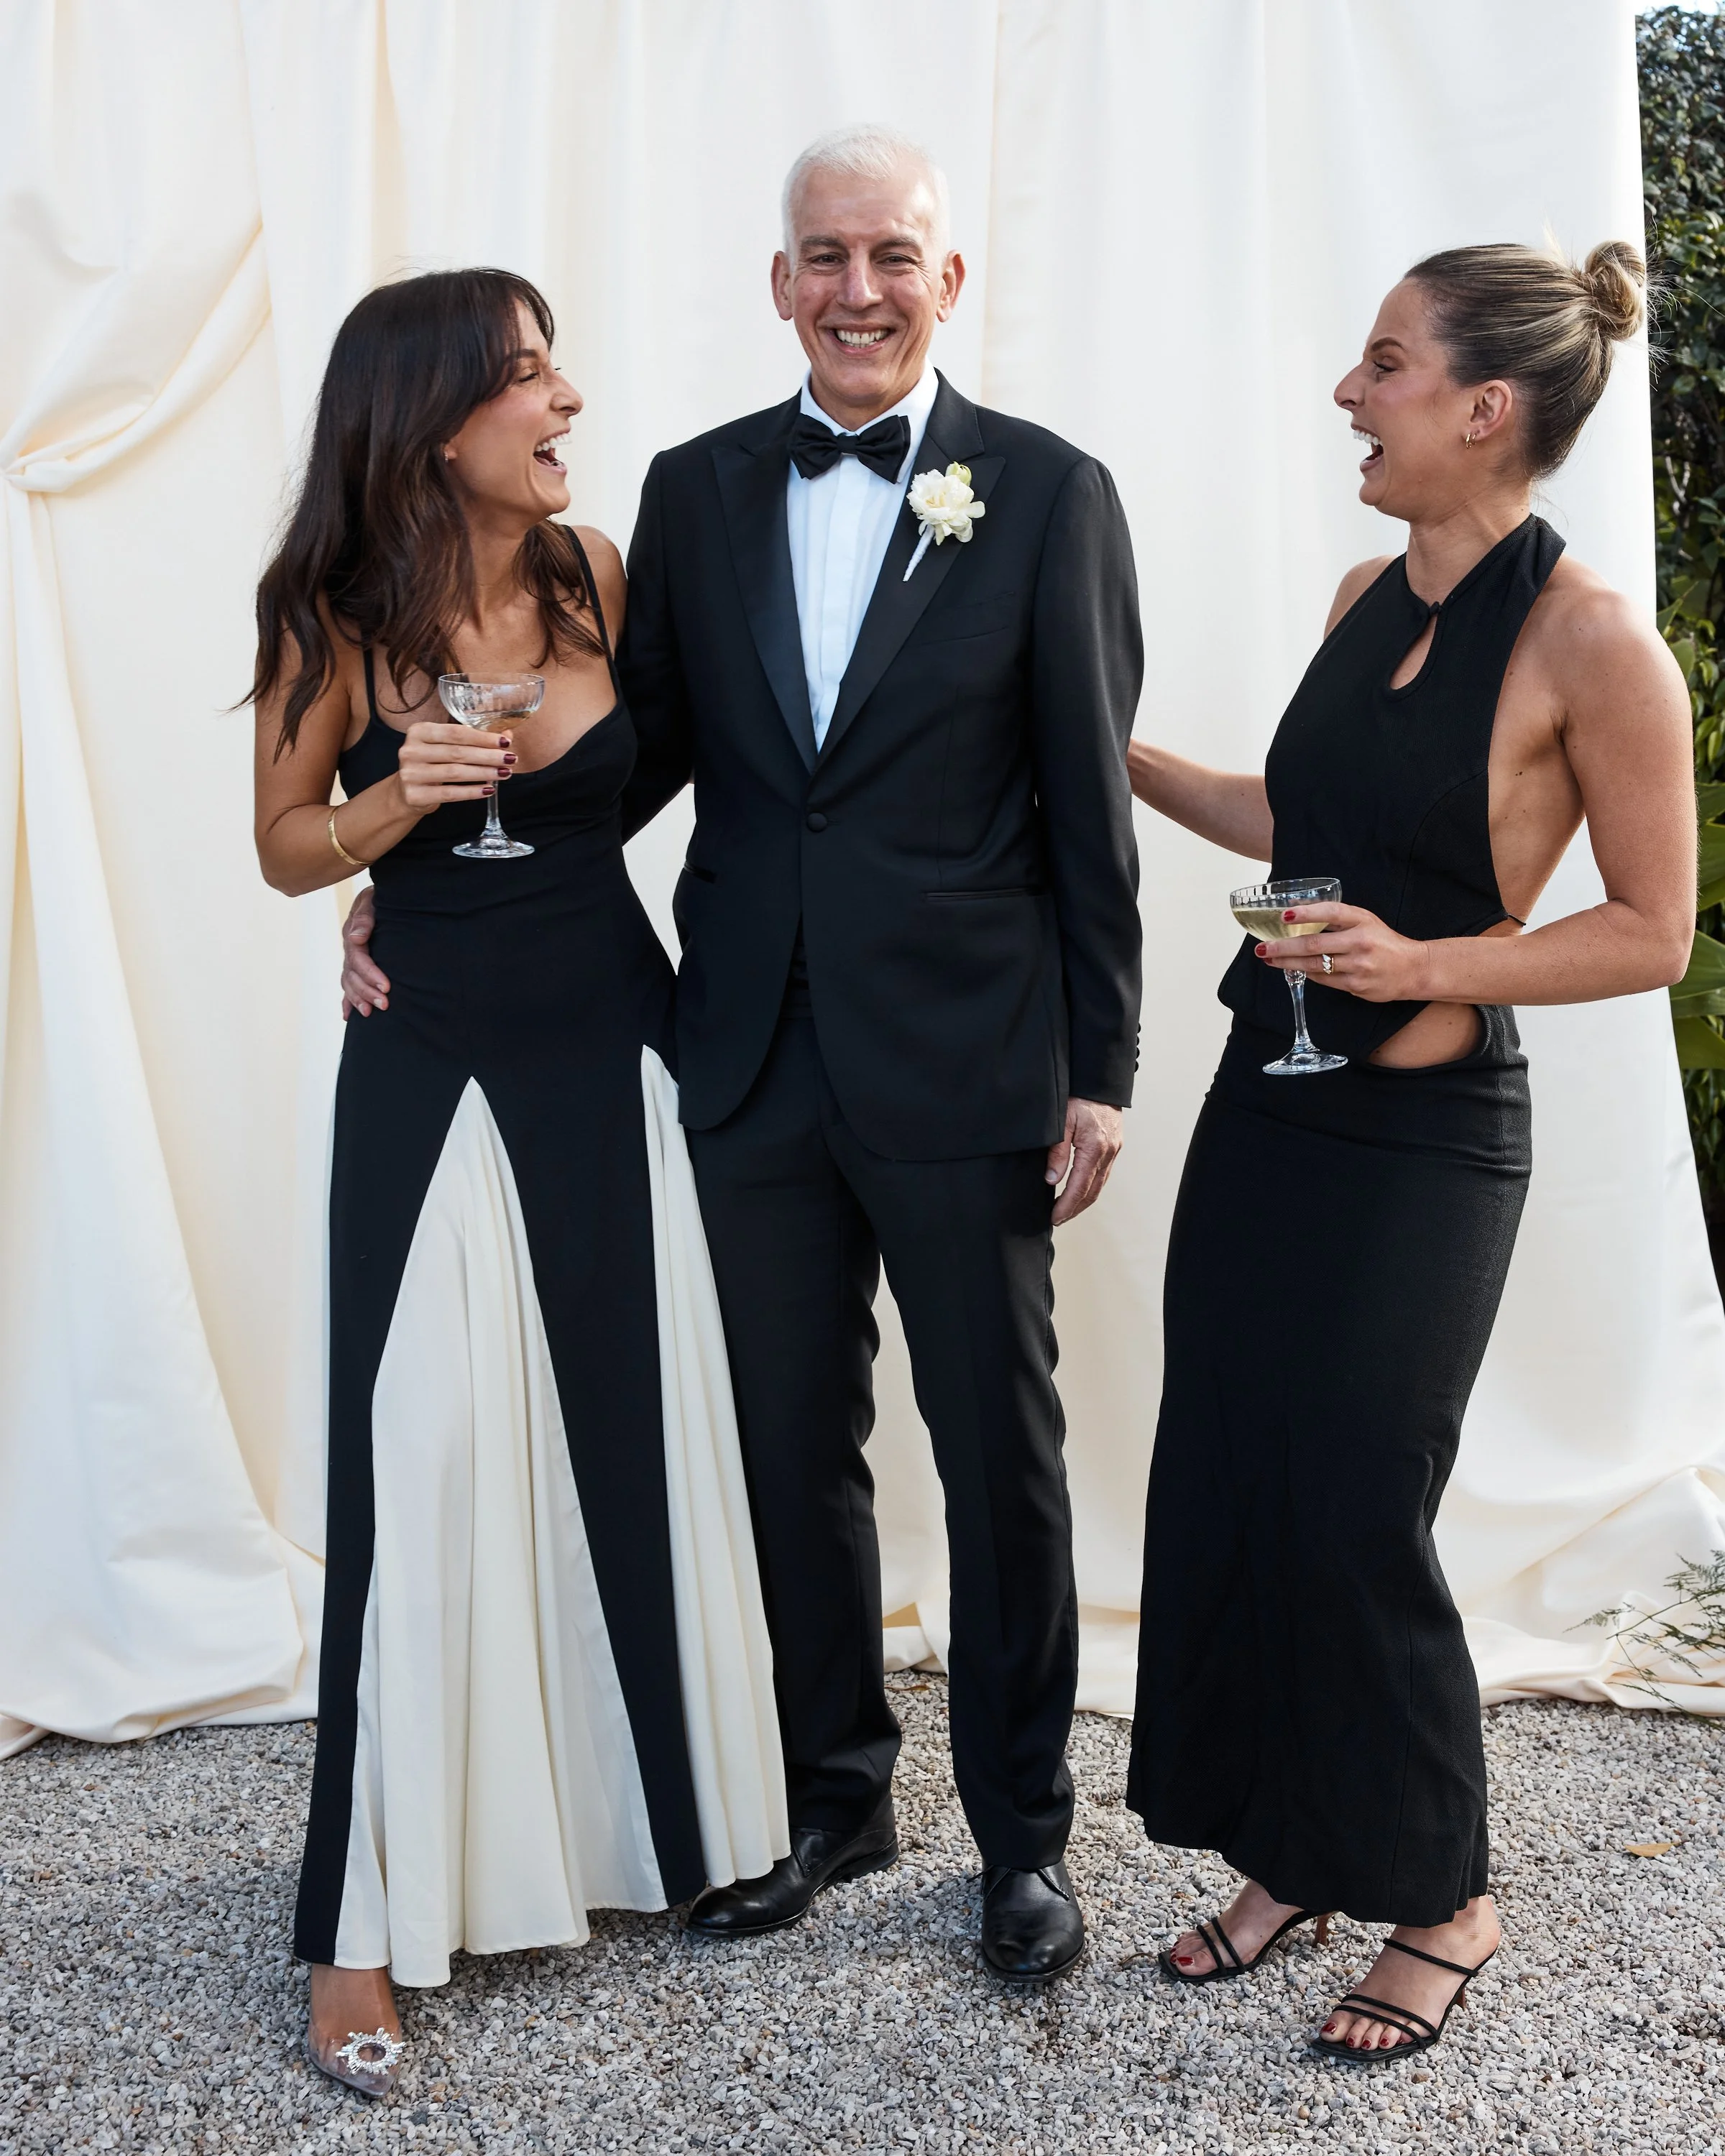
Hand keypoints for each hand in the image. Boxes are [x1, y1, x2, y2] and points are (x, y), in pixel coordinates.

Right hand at [341, 886, 389, 1017]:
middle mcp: (349, 949)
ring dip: (358, 999)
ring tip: (370, 1012)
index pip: (358, 959)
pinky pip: (348, 985)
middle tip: (384, 1005)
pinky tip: (348, 1015)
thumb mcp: (372, 900)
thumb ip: (365, 916)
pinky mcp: (355, 966)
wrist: (382, 897)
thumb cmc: (380, 898)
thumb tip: (357, 937)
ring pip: (349, 983)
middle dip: (367, 992)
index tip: (386, 986)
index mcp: (353, 934)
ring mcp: (350, 959)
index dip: (371, 974)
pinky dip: (347, 1001)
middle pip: (352, 975)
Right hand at [396, 720, 513, 812]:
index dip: (482, 737)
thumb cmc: (431, 763)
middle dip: (488, 756)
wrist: (406, 791)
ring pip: (455, 772)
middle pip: (457, 752)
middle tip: (510, 759)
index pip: (456, 733)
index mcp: (419, 731)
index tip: (505, 741)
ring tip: (505, 773)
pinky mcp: (415, 794)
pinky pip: (450, 793)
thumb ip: (473, 740)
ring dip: (484, 773)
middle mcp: (411, 750)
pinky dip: (472, 791)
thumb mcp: (445, 746)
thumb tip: (507, 736)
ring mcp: (411, 773)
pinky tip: (489, 789)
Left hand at [1046, 1098, 1123, 1225]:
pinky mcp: (1114, 1147)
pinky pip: (1104, 1174)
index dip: (1066, 1205)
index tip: (1054, 1217)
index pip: (1079, 1187)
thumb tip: (1052, 1180)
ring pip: (1100, 1185)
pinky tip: (1080, 1191)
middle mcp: (1108, 1153)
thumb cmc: (1079, 1097)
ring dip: (1083, 1201)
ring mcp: (1113, 1151)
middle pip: (1092, 1192)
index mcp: (1094, 1149)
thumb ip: (1057, 1152)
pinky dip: (1091, 1188)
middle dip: (1075, 1209)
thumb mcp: (1063, 1122)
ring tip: (1067, 1211)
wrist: (1100, 1082)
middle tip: (1058, 1219)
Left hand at [1254, 902, 1429, 1002]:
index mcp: (1362, 920)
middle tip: (1263, 948)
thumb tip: (1296, 912)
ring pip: (1315, 965)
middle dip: (1284, 947)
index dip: (1306, 913)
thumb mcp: (1364, 921)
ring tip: (1270, 959)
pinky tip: (1294, 969)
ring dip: (1288, 963)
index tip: (1284, 916)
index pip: (1330, 913)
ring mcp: (1358, 966)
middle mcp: (1360, 942)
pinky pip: (1325, 980)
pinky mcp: (1357, 985)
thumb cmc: (1384, 941)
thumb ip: (1335, 917)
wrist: (1413, 969)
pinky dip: (1308, 974)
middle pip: (1314, 944)